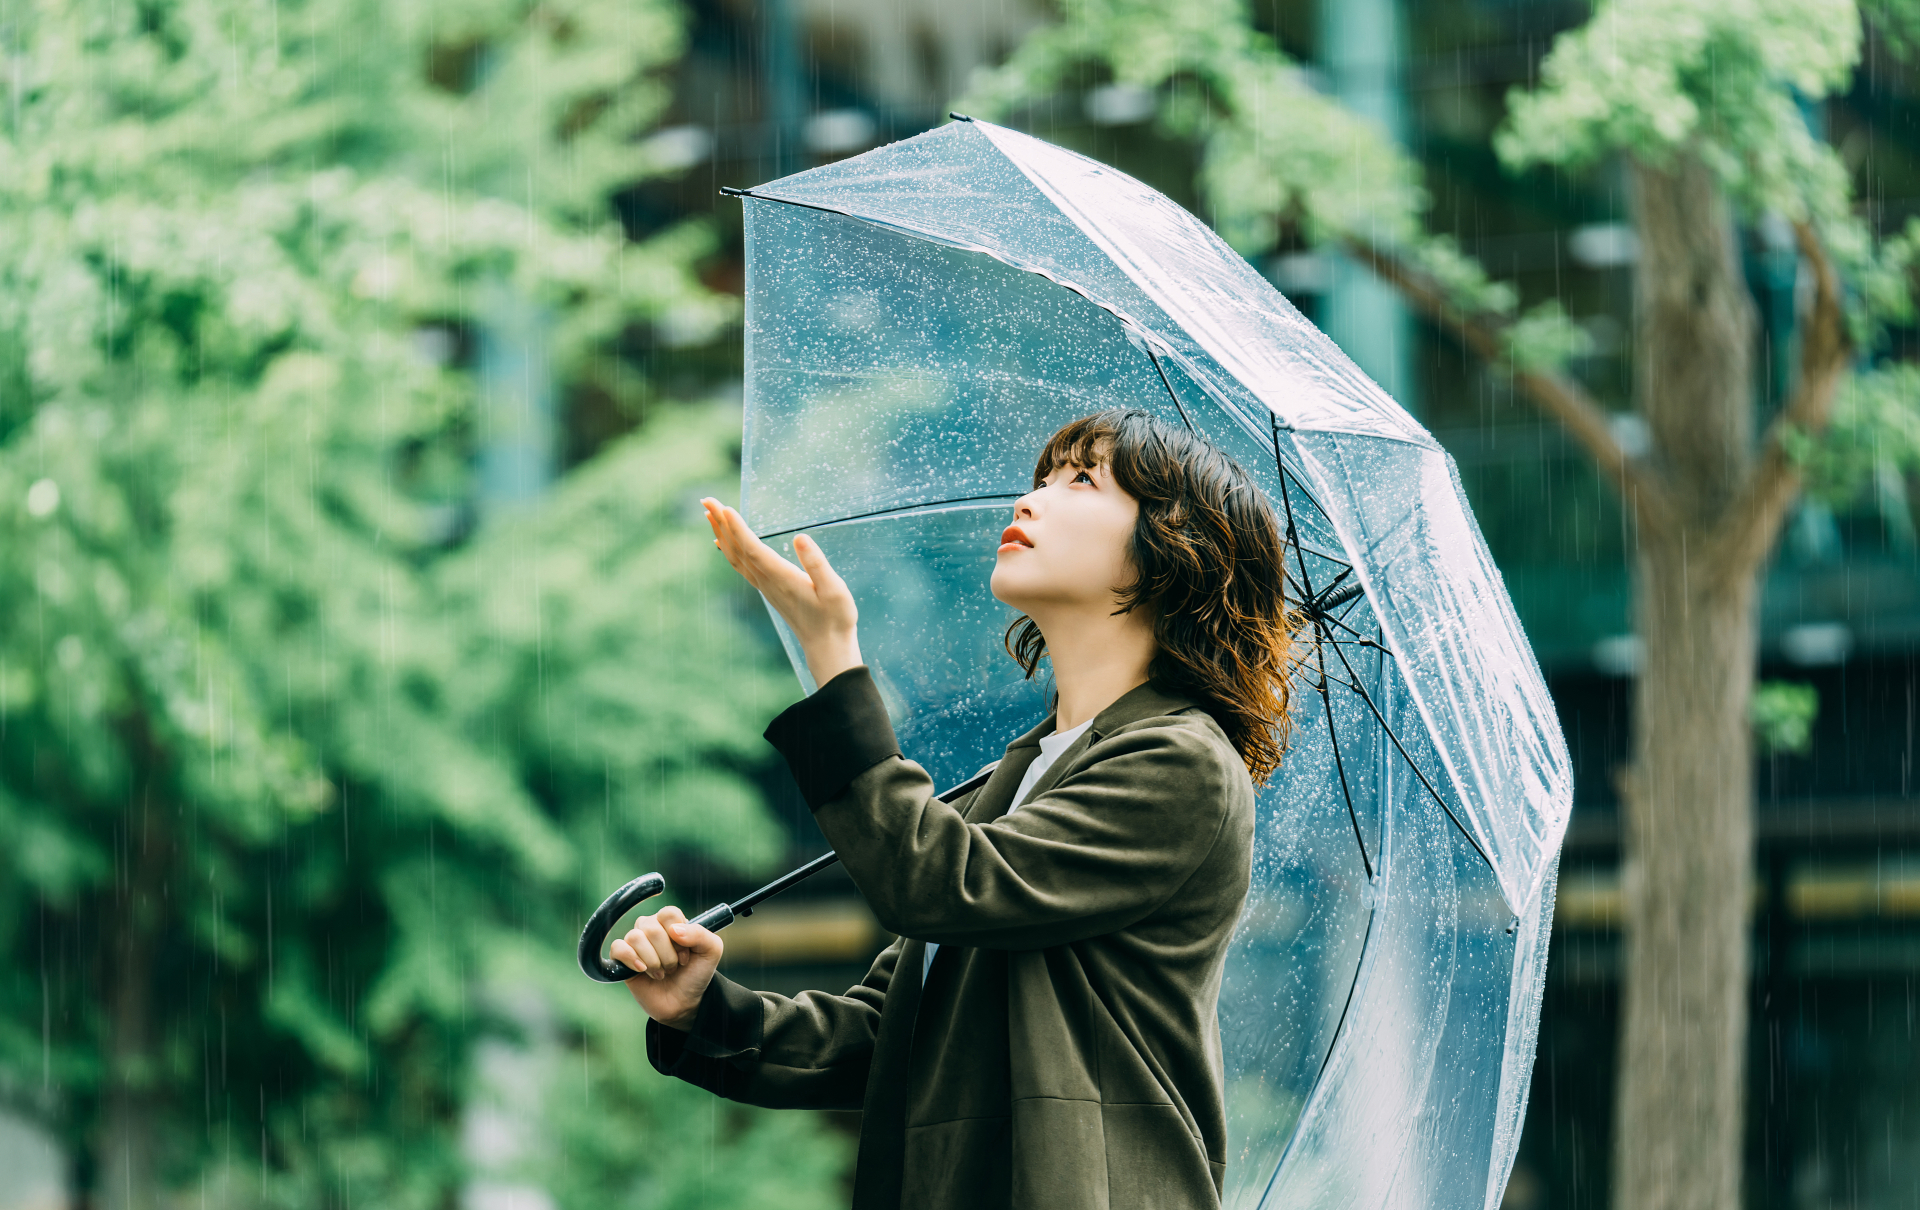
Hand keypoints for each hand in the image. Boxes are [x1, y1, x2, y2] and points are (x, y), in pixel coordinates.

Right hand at [610, 905, 723, 1030]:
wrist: (683, 1003)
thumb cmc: (696, 975)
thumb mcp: (711, 952)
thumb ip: (700, 934)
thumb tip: (674, 929)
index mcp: (672, 923)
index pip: (668, 914)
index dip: (678, 936)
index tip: (685, 956)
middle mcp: (652, 929)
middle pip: (651, 927)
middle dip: (667, 954)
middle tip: (673, 968)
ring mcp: (636, 944)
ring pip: (635, 937)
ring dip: (652, 961)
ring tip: (661, 973)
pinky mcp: (622, 960)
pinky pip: (617, 947)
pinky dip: (630, 959)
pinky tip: (642, 970)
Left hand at [702, 498, 862, 686]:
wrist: (826, 645)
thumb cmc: (835, 618)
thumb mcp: (835, 590)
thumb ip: (817, 564)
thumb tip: (800, 537)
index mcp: (782, 578)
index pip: (754, 549)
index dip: (738, 529)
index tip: (725, 508)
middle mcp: (767, 581)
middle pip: (737, 549)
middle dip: (722, 523)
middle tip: (707, 499)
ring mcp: (765, 586)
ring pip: (735, 557)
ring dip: (721, 533)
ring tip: (709, 512)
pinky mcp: (767, 588)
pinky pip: (740, 565)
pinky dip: (728, 549)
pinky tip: (722, 541)